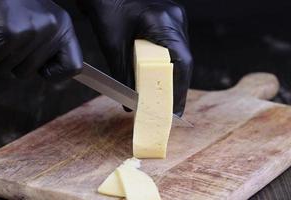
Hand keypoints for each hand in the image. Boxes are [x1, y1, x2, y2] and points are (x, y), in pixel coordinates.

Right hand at [0, 0, 82, 80]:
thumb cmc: (14, 6)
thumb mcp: (43, 23)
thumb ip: (49, 47)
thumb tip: (50, 74)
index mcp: (64, 28)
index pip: (73, 67)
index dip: (55, 75)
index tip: (42, 69)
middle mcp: (52, 29)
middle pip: (29, 72)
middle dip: (14, 63)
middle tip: (10, 43)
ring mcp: (32, 31)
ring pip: (11, 69)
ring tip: (0, 36)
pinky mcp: (11, 33)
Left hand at [78, 0, 192, 115]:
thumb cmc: (105, 8)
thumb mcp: (114, 47)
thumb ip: (124, 76)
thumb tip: (131, 103)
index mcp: (163, 22)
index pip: (183, 62)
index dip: (180, 90)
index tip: (176, 110)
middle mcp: (175, 18)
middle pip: (185, 59)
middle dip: (177, 86)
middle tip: (170, 108)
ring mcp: (175, 16)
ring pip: (182, 53)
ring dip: (174, 75)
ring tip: (167, 97)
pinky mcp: (170, 18)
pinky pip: (175, 45)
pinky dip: (169, 63)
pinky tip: (162, 76)